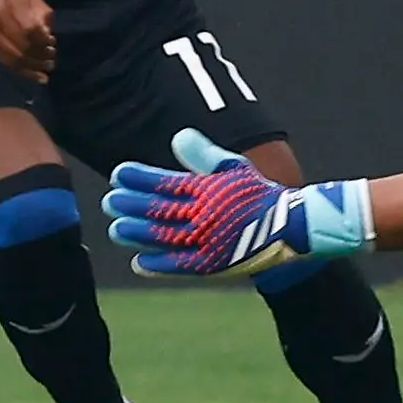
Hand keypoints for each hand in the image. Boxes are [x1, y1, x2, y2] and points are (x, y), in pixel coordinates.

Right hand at [0, 0, 55, 80]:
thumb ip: (40, 10)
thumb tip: (48, 34)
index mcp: (10, 1)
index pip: (31, 28)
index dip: (43, 41)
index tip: (52, 45)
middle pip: (22, 44)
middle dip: (39, 56)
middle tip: (50, 61)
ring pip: (13, 57)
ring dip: (32, 66)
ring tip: (44, 70)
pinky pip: (4, 61)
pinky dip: (21, 70)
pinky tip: (32, 74)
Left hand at [101, 130, 371, 277]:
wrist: (292, 227)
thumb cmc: (259, 193)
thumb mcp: (233, 167)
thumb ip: (204, 154)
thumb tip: (178, 136)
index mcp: (208, 189)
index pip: (165, 182)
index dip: (139, 177)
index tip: (118, 173)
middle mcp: (204, 215)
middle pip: (158, 210)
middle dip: (131, 204)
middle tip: (110, 200)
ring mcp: (208, 242)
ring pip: (164, 237)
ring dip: (137, 234)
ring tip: (116, 229)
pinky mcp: (213, 264)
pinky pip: (180, 266)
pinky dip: (158, 265)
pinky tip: (138, 262)